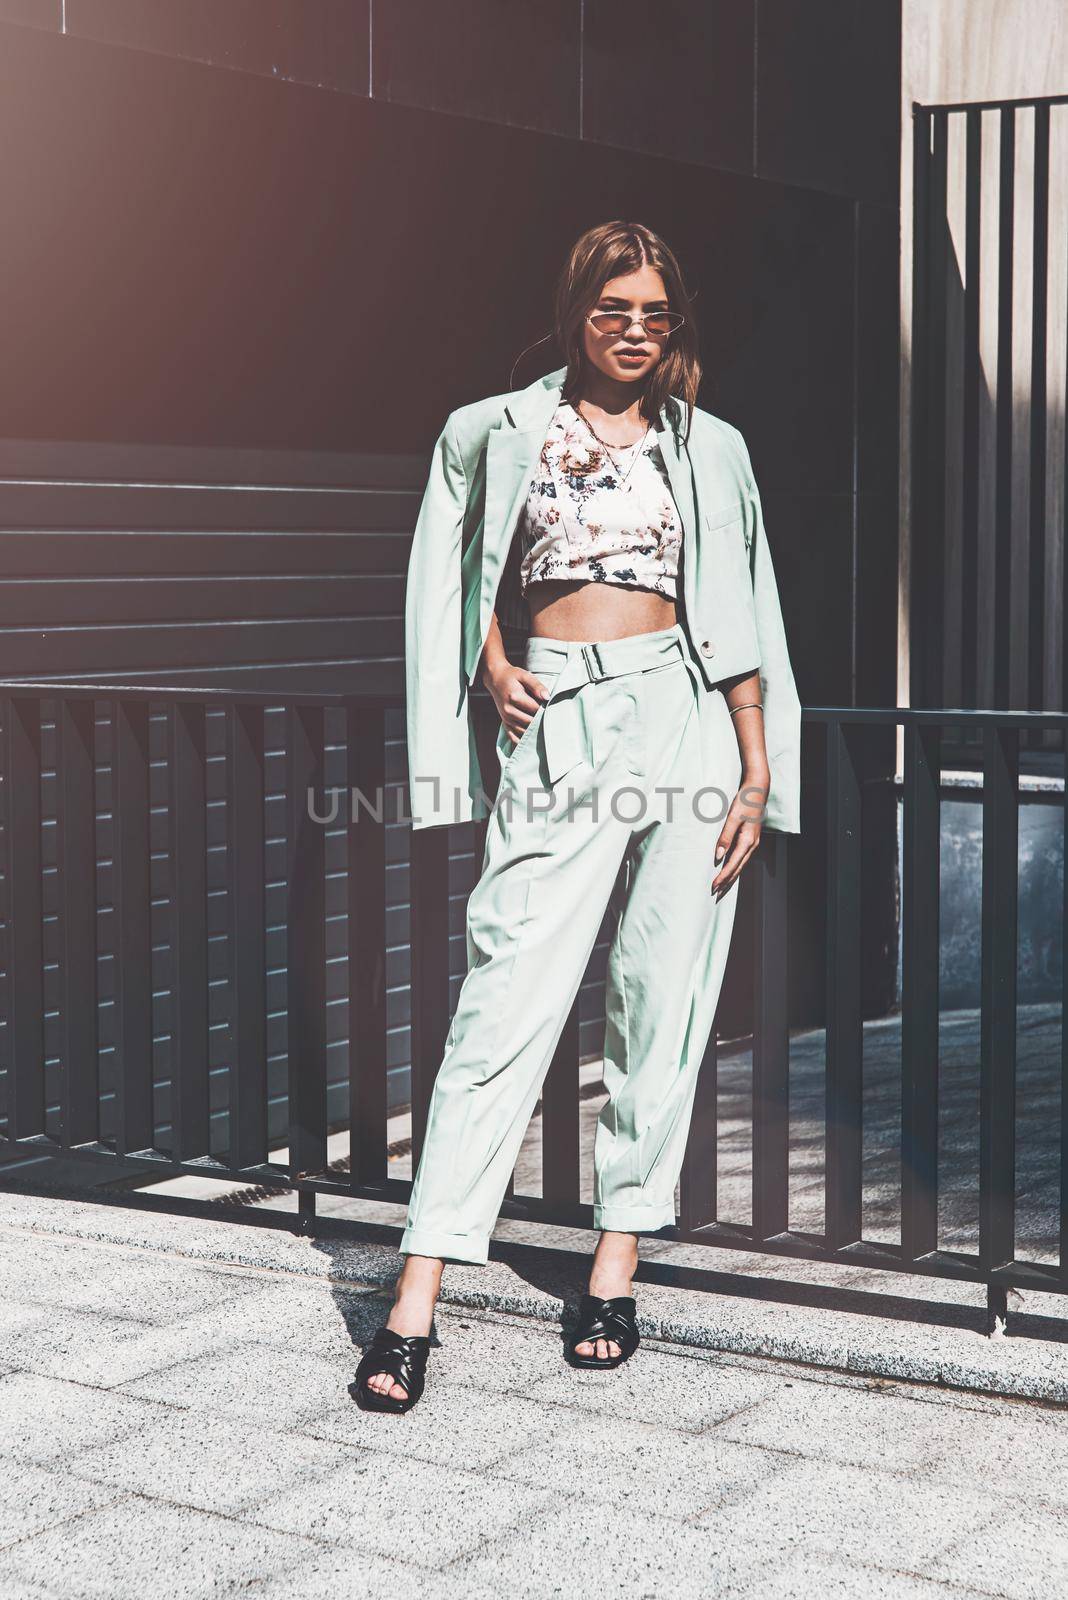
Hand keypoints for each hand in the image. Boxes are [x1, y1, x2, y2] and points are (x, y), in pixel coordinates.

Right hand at [484, 660, 550, 745]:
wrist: (495, 678)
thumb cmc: (512, 676)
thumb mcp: (525, 675)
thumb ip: (537, 685)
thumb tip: (547, 697)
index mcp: (514, 697)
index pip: (535, 709)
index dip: (546, 710)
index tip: (554, 710)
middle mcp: (508, 709)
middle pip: (530, 722)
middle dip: (541, 722)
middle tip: (552, 721)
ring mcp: (505, 718)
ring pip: (523, 731)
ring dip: (534, 732)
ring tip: (545, 730)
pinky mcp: (504, 722)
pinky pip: (513, 736)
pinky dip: (522, 740)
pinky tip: (531, 741)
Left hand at [710, 775, 767, 896]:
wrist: (757, 790)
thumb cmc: (744, 801)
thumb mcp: (732, 817)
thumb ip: (725, 836)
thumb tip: (718, 855)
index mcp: (748, 841)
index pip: (733, 864)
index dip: (723, 876)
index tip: (713, 886)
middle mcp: (753, 845)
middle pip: (738, 869)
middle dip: (727, 882)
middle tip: (715, 893)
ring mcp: (753, 843)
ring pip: (741, 865)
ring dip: (731, 877)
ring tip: (721, 887)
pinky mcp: (750, 840)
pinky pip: (742, 858)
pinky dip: (735, 867)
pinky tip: (729, 871)